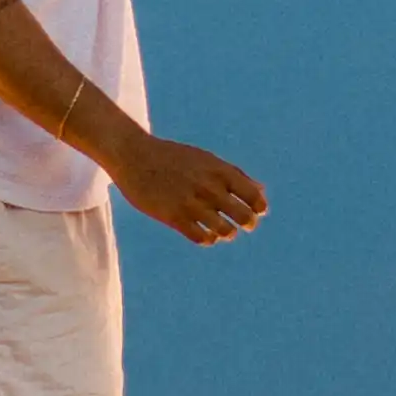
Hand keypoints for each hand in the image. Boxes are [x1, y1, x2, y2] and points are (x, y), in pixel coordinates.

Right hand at [110, 129, 269, 245]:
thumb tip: (261, 191)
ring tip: (223, 231)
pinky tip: (204, 234)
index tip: (256, 211)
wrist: (135, 156)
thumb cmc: (173, 157)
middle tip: (245, 225)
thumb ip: (235, 175)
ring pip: (224, 231)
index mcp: (219, 171)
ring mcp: (191, 203)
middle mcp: (209, 187)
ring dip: (228, 233)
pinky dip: (208, 239)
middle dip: (249, 223)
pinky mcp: (173, 217)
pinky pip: (201, 238)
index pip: (254, 196)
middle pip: (244, 216)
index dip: (259, 207)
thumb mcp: (207, 160)